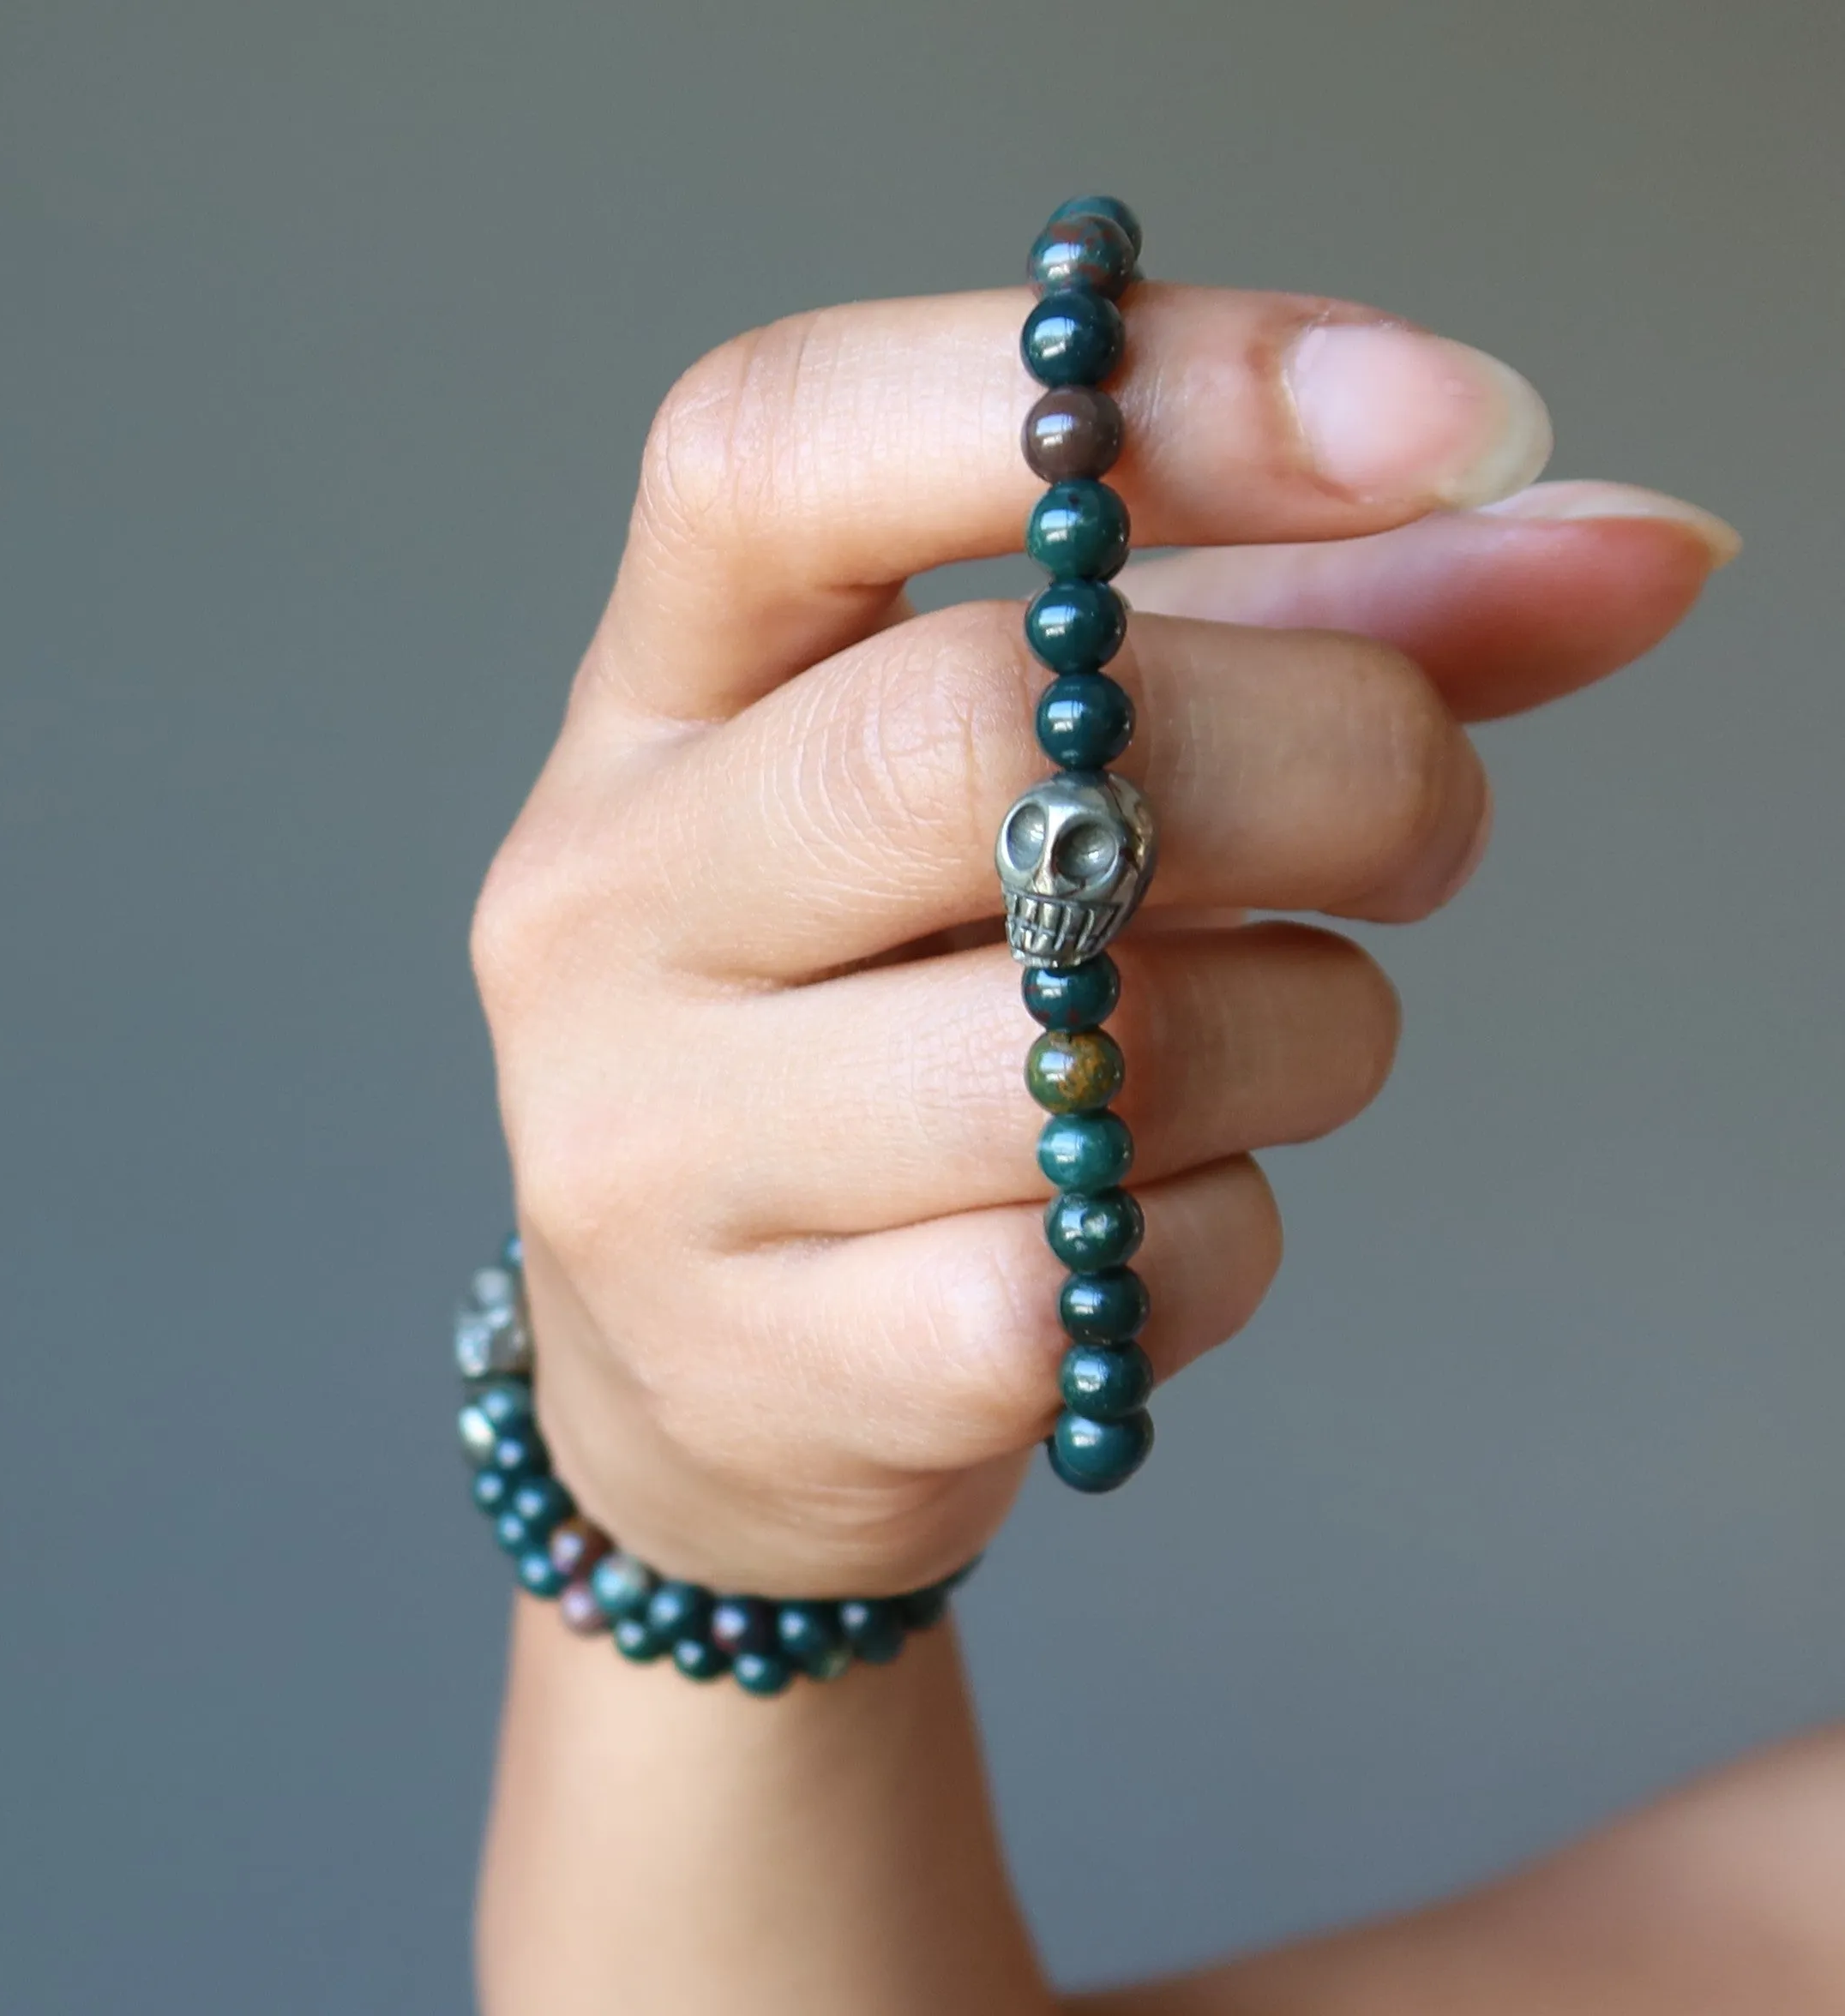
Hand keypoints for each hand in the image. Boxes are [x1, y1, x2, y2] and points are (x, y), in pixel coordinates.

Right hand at [470, 282, 1732, 1599]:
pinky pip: (1103, 1280)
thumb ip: (1303, 636)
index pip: (789, 443)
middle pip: (975, 741)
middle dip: (1326, 756)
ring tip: (1268, 1051)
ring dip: (1305, 1034)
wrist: (699, 1392)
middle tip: (1422, 821)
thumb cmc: (877, 1033)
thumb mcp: (1023, 798)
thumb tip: (1639, 544)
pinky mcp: (766, 1375)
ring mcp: (656, 1152)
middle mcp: (609, 905)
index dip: (1140, 391)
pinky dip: (1222, 1245)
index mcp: (653, 700)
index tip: (1452, 424)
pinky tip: (1153, 1235)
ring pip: (1097, 1050)